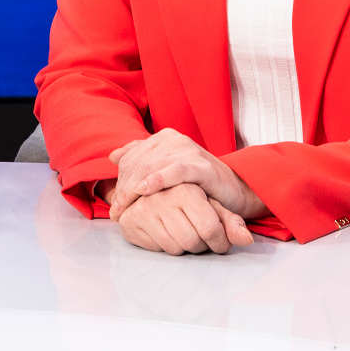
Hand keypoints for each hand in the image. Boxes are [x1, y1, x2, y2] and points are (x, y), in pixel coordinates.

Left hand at [108, 128, 264, 219]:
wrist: (236, 191)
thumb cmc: (199, 184)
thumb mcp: (167, 171)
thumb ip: (142, 160)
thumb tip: (113, 156)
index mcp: (164, 138)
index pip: (132, 158)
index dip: (120, 180)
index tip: (113, 204)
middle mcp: (175, 140)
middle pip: (138, 163)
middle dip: (124, 189)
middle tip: (116, 212)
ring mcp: (189, 150)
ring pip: (151, 167)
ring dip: (134, 189)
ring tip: (124, 209)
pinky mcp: (202, 166)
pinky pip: (176, 170)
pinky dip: (158, 179)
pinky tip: (144, 190)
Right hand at [114, 184, 252, 254]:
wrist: (151, 190)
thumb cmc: (190, 201)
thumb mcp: (214, 206)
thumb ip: (232, 223)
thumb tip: (246, 240)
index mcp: (187, 189)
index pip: (210, 228)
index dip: (220, 242)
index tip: (220, 243)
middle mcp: (164, 196)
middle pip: (193, 241)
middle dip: (202, 246)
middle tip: (201, 237)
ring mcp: (145, 209)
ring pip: (176, 248)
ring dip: (185, 248)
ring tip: (185, 234)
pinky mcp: (131, 222)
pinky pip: (158, 248)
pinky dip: (167, 246)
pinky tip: (168, 234)